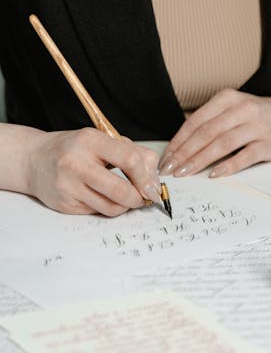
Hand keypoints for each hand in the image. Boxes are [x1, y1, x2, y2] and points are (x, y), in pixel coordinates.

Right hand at [26, 128, 160, 215]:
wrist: (34, 159)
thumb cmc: (74, 148)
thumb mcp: (101, 139)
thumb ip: (131, 152)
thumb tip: (154, 178)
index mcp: (91, 141)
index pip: (130, 160)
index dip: (147, 177)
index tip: (153, 186)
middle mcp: (77, 163)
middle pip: (121, 190)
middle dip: (139, 198)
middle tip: (145, 198)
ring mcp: (68, 186)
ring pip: (111, 207)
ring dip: (126, 206)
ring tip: (127, 197)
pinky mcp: (64, 205)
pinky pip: (97, 212)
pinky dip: (107, 207)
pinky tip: (103, 196)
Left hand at [159, 89, 270, 178]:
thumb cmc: (254, 117)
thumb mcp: (231, 110)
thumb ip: (209, 123)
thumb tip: (178, 148)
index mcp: (227, 98)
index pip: (196, 121)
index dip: (178, 141)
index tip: (166, 159)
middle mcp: (242, 108)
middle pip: (207, 132)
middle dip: (185, 153)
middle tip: (170, 170)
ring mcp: (257, 125)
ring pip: (223, 143)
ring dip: (201, 160)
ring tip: (185, 173)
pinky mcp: (269, 142)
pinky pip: (245, 155)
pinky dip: (228, 166)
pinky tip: (214, 174)